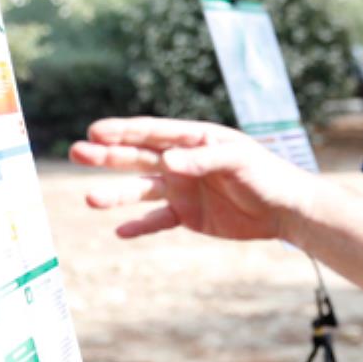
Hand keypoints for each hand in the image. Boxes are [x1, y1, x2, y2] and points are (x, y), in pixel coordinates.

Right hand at [68, 117, 317, 241]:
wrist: (286, 208)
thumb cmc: (266, 174)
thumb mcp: (237, 161)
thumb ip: (202, 160)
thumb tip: (166, 161)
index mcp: (194, 139)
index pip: (153, 132)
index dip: (124, 130)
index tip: (96, 131)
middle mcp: (182, 161)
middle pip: (138, 157)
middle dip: (107, 155)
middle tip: (76, 152)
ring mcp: (183, 188)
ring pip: (141, 190)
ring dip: (116, 194)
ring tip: (89, 200)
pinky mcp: (188, 215)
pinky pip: (157, 220)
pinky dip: (139, 226)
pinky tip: (119, 231)